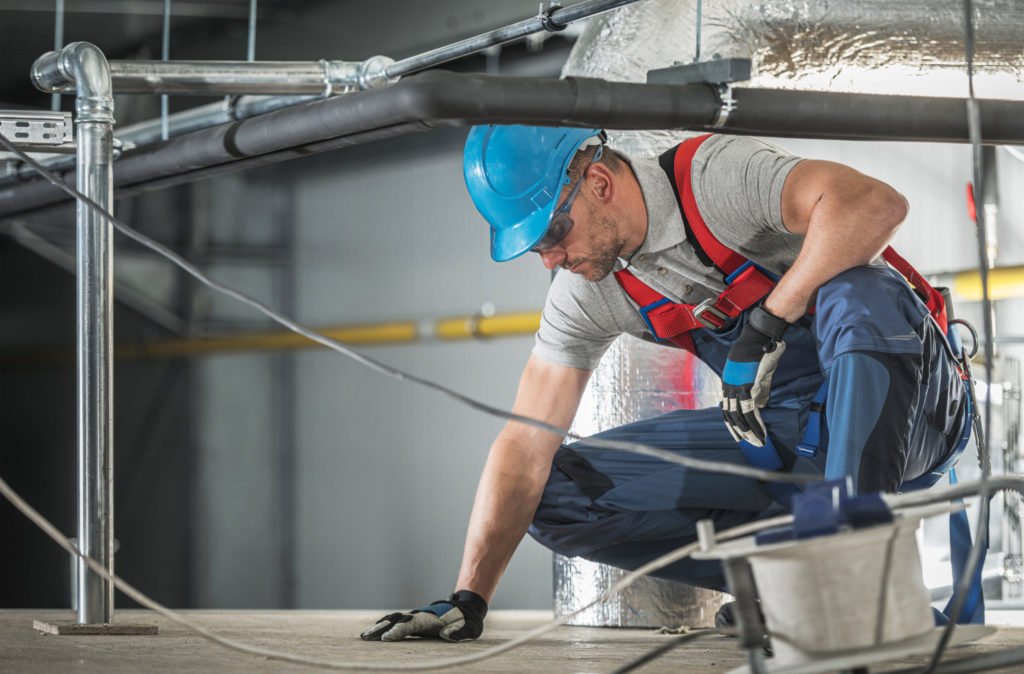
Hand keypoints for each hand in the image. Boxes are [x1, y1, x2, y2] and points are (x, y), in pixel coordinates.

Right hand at [360, 590, 487, 641]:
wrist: (465, 608)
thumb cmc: (467, 622)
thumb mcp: (469, 628)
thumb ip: (459, 632)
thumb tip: (447, 635)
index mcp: (431, 619)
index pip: (410, 625)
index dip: (398, 631)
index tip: (386, 638)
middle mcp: (419, 616)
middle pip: (396, 621)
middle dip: (381, 629)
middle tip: (366, 637)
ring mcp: (415, 618)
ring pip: (393, 621)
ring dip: (378, 628)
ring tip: (364, 637)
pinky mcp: (414, 622)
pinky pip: (395, 623)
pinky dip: (383, 627)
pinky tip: (373, 634)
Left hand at [721, 305, 788, 445]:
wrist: (757, 338)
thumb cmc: (757, 352)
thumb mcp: (755, 373)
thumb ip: (758, 390)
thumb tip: (761, 405)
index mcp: (728, 385)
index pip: (727, 409)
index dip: (733, 423)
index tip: (738, 434)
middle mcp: (729, 388)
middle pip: (731, 416)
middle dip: (740, 432)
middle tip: (748, 444)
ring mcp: (736, 389)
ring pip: (740, 417)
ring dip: (749, 432)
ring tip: (757, 443)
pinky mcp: (747, 388)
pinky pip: (750, 411)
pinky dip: (756, 425)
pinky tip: (760, 433)